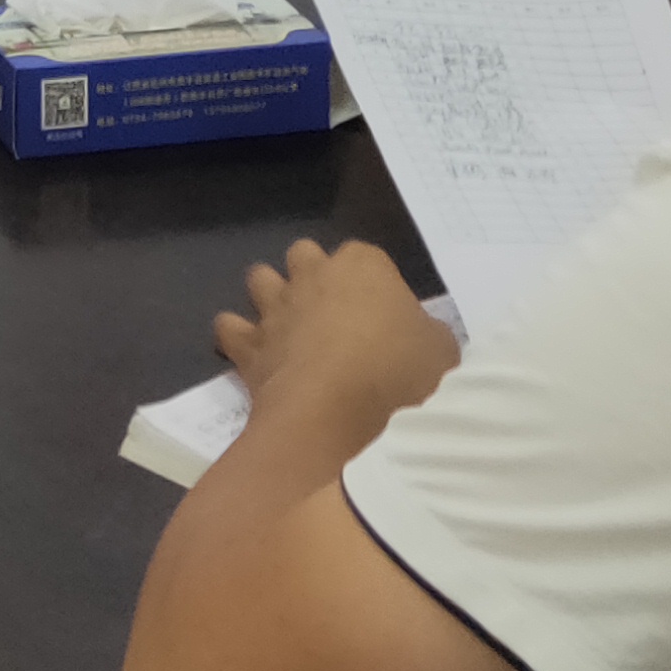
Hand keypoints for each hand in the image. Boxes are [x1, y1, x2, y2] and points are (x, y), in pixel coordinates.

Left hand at [210, 238, 457, 438]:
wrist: (335, 414)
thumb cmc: (395, 375)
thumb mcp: (441, 354)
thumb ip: (429, 336)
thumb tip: (421, 339)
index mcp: (363, 265)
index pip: (366, 259)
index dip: (374, 288)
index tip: (385, 323)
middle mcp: (312, 273)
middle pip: (305, 256)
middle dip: (313, 277)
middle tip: (334, 321)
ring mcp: (275, 306)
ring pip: (260, 279)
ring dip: (270, 298)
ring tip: (289, 330)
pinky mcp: (249, 343)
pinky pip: (229, 328)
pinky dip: (237, 338)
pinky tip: (254, 357)